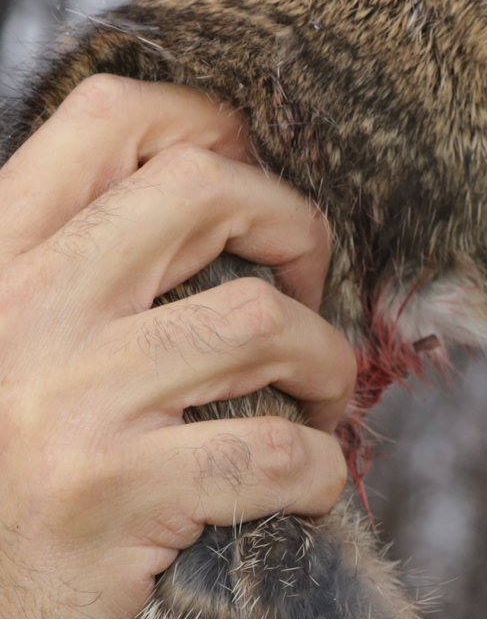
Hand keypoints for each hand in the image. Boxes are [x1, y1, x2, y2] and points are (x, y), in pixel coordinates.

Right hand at [0, 76, 355, 618]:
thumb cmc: (16, 479)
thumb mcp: (19, 347)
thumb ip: (88, 268)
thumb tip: (224, 184)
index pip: (106, 121)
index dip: (209, 123)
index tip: (257, 183)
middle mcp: (19, 316)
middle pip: (201, 188)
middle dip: (292, 226)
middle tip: (308, 287)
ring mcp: (63, 405)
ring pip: (257, 319)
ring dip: (324, 359)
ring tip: (322, 396)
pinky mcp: (111, 496)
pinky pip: (272, 448)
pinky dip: (320, 466)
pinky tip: (309, 481)